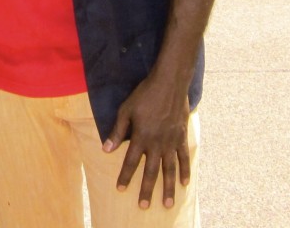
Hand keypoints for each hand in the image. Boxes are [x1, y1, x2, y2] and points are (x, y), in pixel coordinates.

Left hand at [103, 76, 190, 210]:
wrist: (169, 83)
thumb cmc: (144, 94)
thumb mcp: (125, 110)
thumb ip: (117, 131)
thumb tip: (105, 150)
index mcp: (141, 137)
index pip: (131, 162)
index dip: (125, 176)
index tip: (121, 189)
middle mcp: (157, 143)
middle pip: (151, 171)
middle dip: (147, 190)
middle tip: (144, 206)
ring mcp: (171, 141)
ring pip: (169, 169)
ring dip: (167, 187)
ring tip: (167, 204)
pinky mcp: (181, 137)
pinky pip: (184, 158)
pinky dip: (184, 171)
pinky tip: (184, 184)